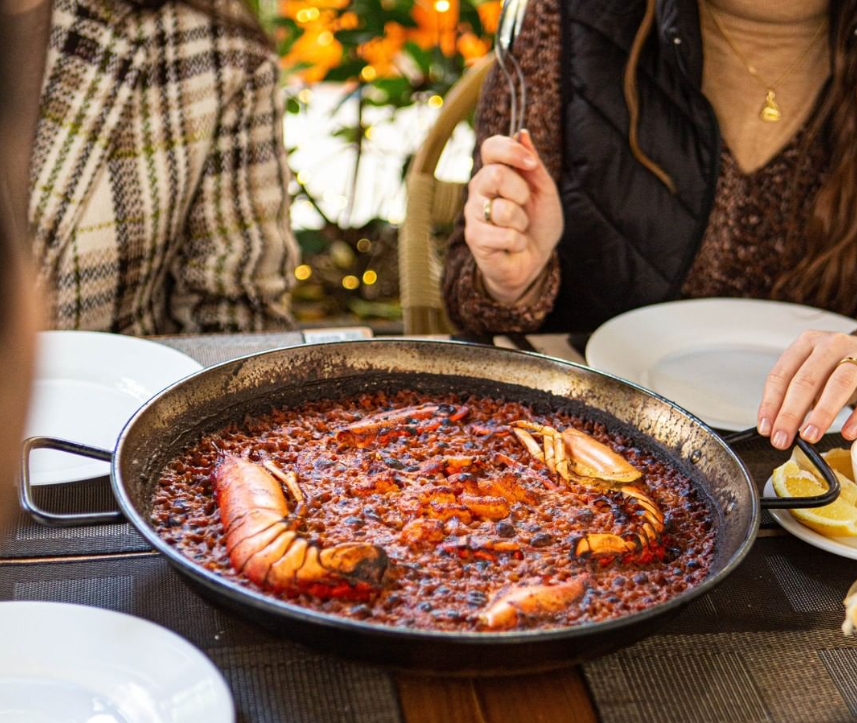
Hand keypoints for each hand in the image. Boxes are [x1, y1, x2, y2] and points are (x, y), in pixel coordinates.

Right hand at [463, 130, 562, 303]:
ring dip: (521, 222)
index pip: (491, 147)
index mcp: (494, 173)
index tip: (531, 164)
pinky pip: (504, 235)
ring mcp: (473, 214)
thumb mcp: (544, 192)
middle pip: (495, 175)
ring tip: (520, 228)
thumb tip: (522, 133)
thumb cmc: (537, 224)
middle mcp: (478, 190)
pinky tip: (514, 245)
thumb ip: (534, 166)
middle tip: (525, 205)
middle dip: (521, 192)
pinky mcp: (474, 238)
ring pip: (502, 209)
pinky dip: (519, 242)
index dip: (511, 151)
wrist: (533, 261)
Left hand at [758, 330, 856, 448]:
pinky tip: (847, 433)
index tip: (765, 428)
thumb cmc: (837, 366)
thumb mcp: (813, 371)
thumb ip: (795, 393)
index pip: (780, 375)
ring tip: (809, 436)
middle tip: (781, 439)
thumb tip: (777, 426)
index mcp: (806, 343)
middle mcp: (830, 345)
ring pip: (838, 384)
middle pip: (805, 381)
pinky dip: (856, 418)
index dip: (770, 404)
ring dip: (822, 414)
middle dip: (790, 414)